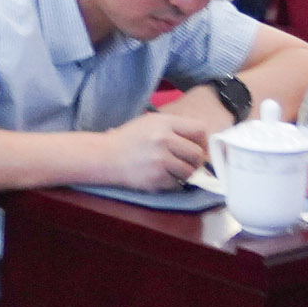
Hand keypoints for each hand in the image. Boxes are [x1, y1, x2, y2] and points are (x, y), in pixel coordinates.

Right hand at [93, 89, 226, 192]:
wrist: (105, 156)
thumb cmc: (129, 139)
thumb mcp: (151, 123)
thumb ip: (174, 128)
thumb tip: (200, 142)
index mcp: (164, 122)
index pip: (199, 130)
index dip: (202, 141)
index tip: (197, 147)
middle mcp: (164, 139)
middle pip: (197, 154)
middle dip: (195, 161)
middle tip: (187, 163)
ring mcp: (160, 160)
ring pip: (189, 171)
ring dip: (185, 174)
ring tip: (174, 170)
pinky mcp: (156, 178)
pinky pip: (177, 184)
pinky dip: (172, 183)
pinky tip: (161, 177)